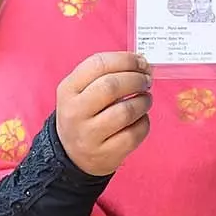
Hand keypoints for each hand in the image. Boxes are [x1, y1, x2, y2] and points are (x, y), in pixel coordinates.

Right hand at [55, 52, 152, 176]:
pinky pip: (134, 134)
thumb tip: (141, 63)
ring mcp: (89, 135)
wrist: (72, 155)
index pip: (98, 64)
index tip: (141, 62)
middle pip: (112, 86)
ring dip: (143, 101)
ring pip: (126, 111)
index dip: (126, 60)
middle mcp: (75, 112)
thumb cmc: (84, 115)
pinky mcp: (106, 154)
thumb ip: (106, 74)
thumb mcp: (81, 91)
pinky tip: (140, 119)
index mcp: (68, 89)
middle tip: (147, 80)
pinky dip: (144, 122)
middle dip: (136, 79)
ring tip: (145, 99)